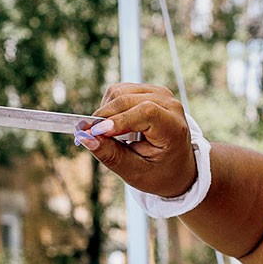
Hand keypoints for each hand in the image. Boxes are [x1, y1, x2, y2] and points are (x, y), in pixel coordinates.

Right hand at [78, 83, 197, 197]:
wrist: (176, 167)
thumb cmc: (158, 173)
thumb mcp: (135, 172)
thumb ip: (111, 155)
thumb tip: (85, 138)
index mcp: (173, 128)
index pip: (145, 112)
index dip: (119, 120)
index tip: (97, 132)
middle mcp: (170, 105)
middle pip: (127, 99)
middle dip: (103, 116)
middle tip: (88, 134)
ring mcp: (160, 94)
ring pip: (120, 91)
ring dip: (106, 111)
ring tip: (108, 134)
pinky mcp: (149, 91)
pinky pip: (120, 90)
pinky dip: (110, 106)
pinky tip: (114, 124)